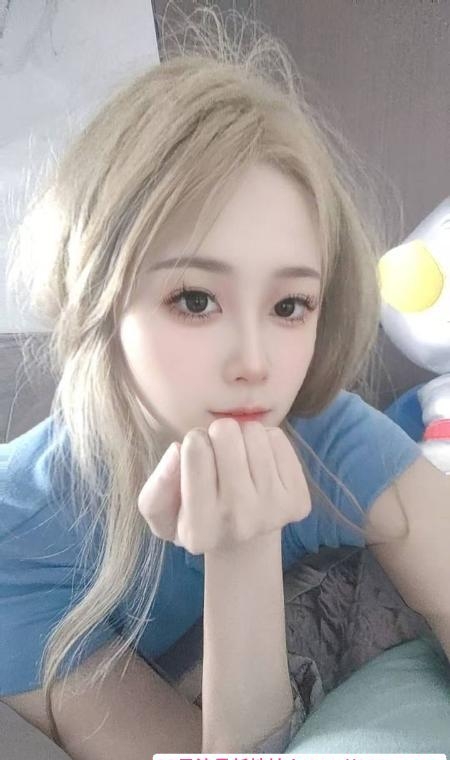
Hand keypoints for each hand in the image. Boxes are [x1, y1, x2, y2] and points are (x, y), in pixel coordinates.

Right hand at [137, 418, 310, 554]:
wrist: (242, 541)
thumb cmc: (193, 515)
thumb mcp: (159, 510)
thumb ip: (157, 484)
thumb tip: (178, 450)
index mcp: (199, 529)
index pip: (195, 448)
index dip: (192, 443)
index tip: (196, 460)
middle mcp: (239, 522)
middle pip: (226, 432)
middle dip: (217, 435)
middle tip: (218, 458)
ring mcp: (274, 512)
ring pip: (253, 432)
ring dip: (241, 438)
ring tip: (238, 461)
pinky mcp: (298, 501)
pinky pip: (278, 438)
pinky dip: (265, 443)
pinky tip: (258, 466)